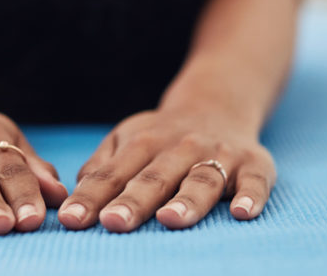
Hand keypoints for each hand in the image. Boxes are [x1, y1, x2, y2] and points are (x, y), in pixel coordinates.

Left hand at [57, 106, 275, 231]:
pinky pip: (255, 180)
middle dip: (133, 201)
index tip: (71, 221)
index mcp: (143, 143)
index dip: (91, 197)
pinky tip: (241, 212)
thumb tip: (77, 195)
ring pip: (201, 178)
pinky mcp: (254, 163)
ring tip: (170, 220)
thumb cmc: (163, 137)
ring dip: (187, 200)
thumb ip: (103, 167)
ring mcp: (218, 154)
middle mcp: (180, 147)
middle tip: (112, 223)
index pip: (113, 174)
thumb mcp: (128, 140)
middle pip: (154, 177)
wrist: (219, 104)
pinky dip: (251, 195)